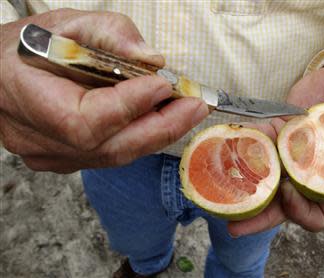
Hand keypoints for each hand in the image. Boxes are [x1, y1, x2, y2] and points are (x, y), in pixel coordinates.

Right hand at [0, 9, 208, 172]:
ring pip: (116, 154)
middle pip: (111, 147)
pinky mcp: (67, 160)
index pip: (84, 120)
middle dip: (163, 126)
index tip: (162, 83)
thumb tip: (151, 58)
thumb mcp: (63, 23)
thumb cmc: (25, 47)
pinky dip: (141, 136)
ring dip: (158, 132)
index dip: (128, 105)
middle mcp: (39, 139)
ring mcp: (53, 155)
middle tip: (196, 106)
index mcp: (25, 98)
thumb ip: (108, 33)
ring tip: (188, 111)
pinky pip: (112, 153)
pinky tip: (162, 118)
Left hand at [228, 55, 323, 235]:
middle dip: (258, 216)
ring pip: (262, 179)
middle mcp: (307, 175)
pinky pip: (255, 146)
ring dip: (240, 187)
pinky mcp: (275, 133)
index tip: (291, 191)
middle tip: (233, 224)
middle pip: (281, 206)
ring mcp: (288, 155)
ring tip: (215, 194)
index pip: (316, 216)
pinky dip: (239, 149)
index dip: (302, 213)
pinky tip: (220, 153)